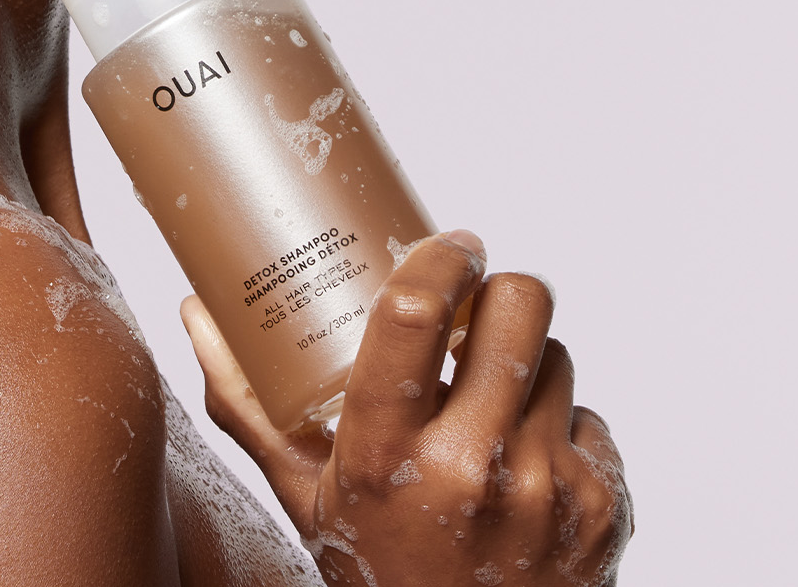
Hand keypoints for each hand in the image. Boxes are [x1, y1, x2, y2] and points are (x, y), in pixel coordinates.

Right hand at [181, 232, 632, 584]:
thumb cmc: (377, 572)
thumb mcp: (303, 494)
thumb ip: (248, 404)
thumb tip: (195, 309)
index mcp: (384, 454)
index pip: (415, 312)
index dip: (440, 258)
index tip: (450, 243)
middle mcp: (471, 468)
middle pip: (519, 306)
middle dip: (499, 292)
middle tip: (477, 306)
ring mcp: (546, 489)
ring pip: (555, 356)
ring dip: (524, 364)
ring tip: (489, 400)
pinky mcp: (602, 509)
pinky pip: (587, 419)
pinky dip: (557, 429)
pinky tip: (522, 466)